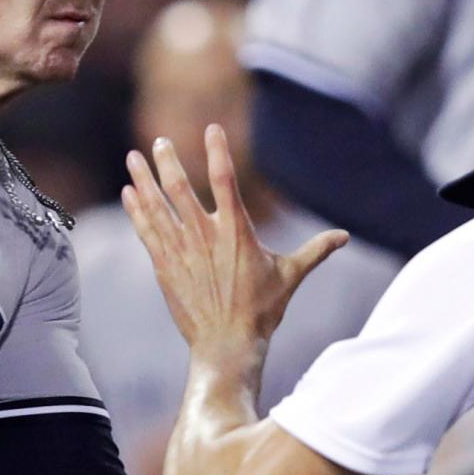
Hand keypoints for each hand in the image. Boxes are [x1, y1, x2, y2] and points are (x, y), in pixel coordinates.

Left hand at [121, 124, 347, 366]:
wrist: (227, 345)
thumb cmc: (262, 311)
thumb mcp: (290, 276)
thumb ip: (315, 251)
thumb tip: (344, 237)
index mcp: (237, 232)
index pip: (227, 180)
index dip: (218, 151)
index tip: (212, 129)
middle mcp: (205, 237)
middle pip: (180, 188)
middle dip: (168, 161)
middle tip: (161, 141)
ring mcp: (181, 251)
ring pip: (157, 206)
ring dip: (144, 179)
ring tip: (133, 157)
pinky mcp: (165, 267)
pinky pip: (147, 231)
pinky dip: (136, 210)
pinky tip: (129, 192)